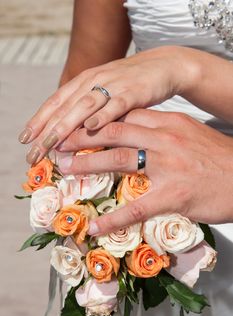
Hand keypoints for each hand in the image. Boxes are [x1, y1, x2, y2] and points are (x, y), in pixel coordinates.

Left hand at [18, 46, 193, 163]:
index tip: (25, 140)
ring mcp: (112, 86)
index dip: (38, 120)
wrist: (161, 66)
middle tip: (35, 152)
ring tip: (53, 143)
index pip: (55, 102)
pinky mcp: (132, 92)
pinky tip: (91, 128)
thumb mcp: (103, 91)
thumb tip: (68, 131)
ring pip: (84, 106)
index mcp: (84, 82)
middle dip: (47, 131)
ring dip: (67, 125)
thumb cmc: (129, 84)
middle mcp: (93, 81)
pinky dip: (102, 115)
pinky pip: (115, 105)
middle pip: (64, 108)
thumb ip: (86, 107)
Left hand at [57, 109, 232, 235]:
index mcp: (168, 123)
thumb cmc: (218, 158)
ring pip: (118, 161)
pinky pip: (136, 208)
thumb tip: (135, 132)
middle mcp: (164, 139)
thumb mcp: (189, 133)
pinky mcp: (174, 195)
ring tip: (65, 170)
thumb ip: (162, 130)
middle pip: (114, 133)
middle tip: (59, 144)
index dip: (97, 121)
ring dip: (87, 166)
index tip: (77, 125)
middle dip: (82, 138)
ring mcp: (168, 166)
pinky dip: (113, 218)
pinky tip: (95, 226)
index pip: (125, 116)